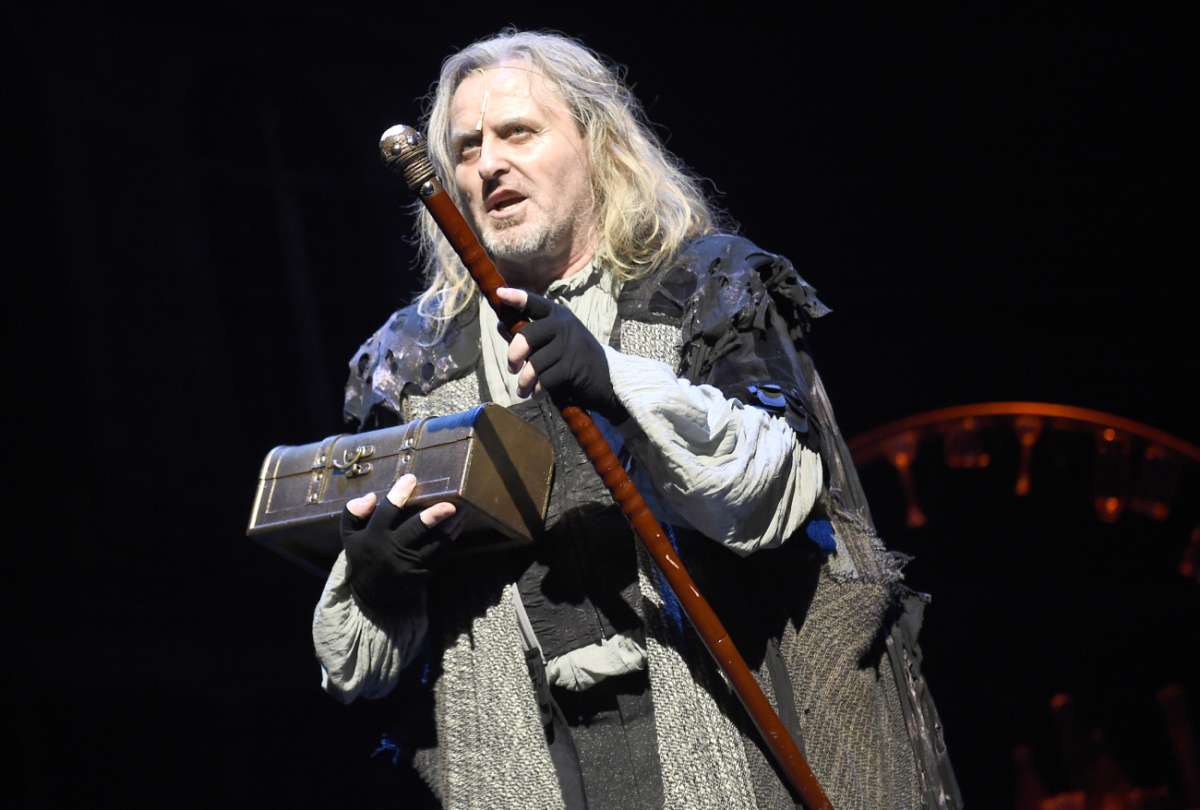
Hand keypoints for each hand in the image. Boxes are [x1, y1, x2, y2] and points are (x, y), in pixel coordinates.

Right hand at [341, 474, 464, 613]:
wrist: (373, 597)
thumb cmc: (364, 557)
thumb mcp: (350, 537)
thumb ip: (353, 514)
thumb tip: (370, 495)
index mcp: (374, 537)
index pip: (386, 512)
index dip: (398, 495)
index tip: (411, 478)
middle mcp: (392, 550)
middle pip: (415, 531)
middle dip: (433, 517)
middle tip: (450, 505)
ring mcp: (410, 563)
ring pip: (435, 543)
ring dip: (450, 527)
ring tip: (463, 510)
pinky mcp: (423, 573)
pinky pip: (439, 553)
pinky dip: (450, 538)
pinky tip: (458, 525)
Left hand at [495, 287, 628, 423]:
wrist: (607, 379)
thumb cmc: (574, 358)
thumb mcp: (553, 340)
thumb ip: (528, 333)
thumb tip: (501, 325)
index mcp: (558, 315)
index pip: (534, 303)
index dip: (516, 298)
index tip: (500, 294)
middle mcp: (564, 326)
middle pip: (527, 336)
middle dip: (514, 355)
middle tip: (512, 368)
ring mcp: (571, 346)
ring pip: (535, 364)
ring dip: (525, 381)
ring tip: (524, 389)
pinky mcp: (574, 367)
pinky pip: (545, 379)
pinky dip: (538, 390)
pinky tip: (538, 393)